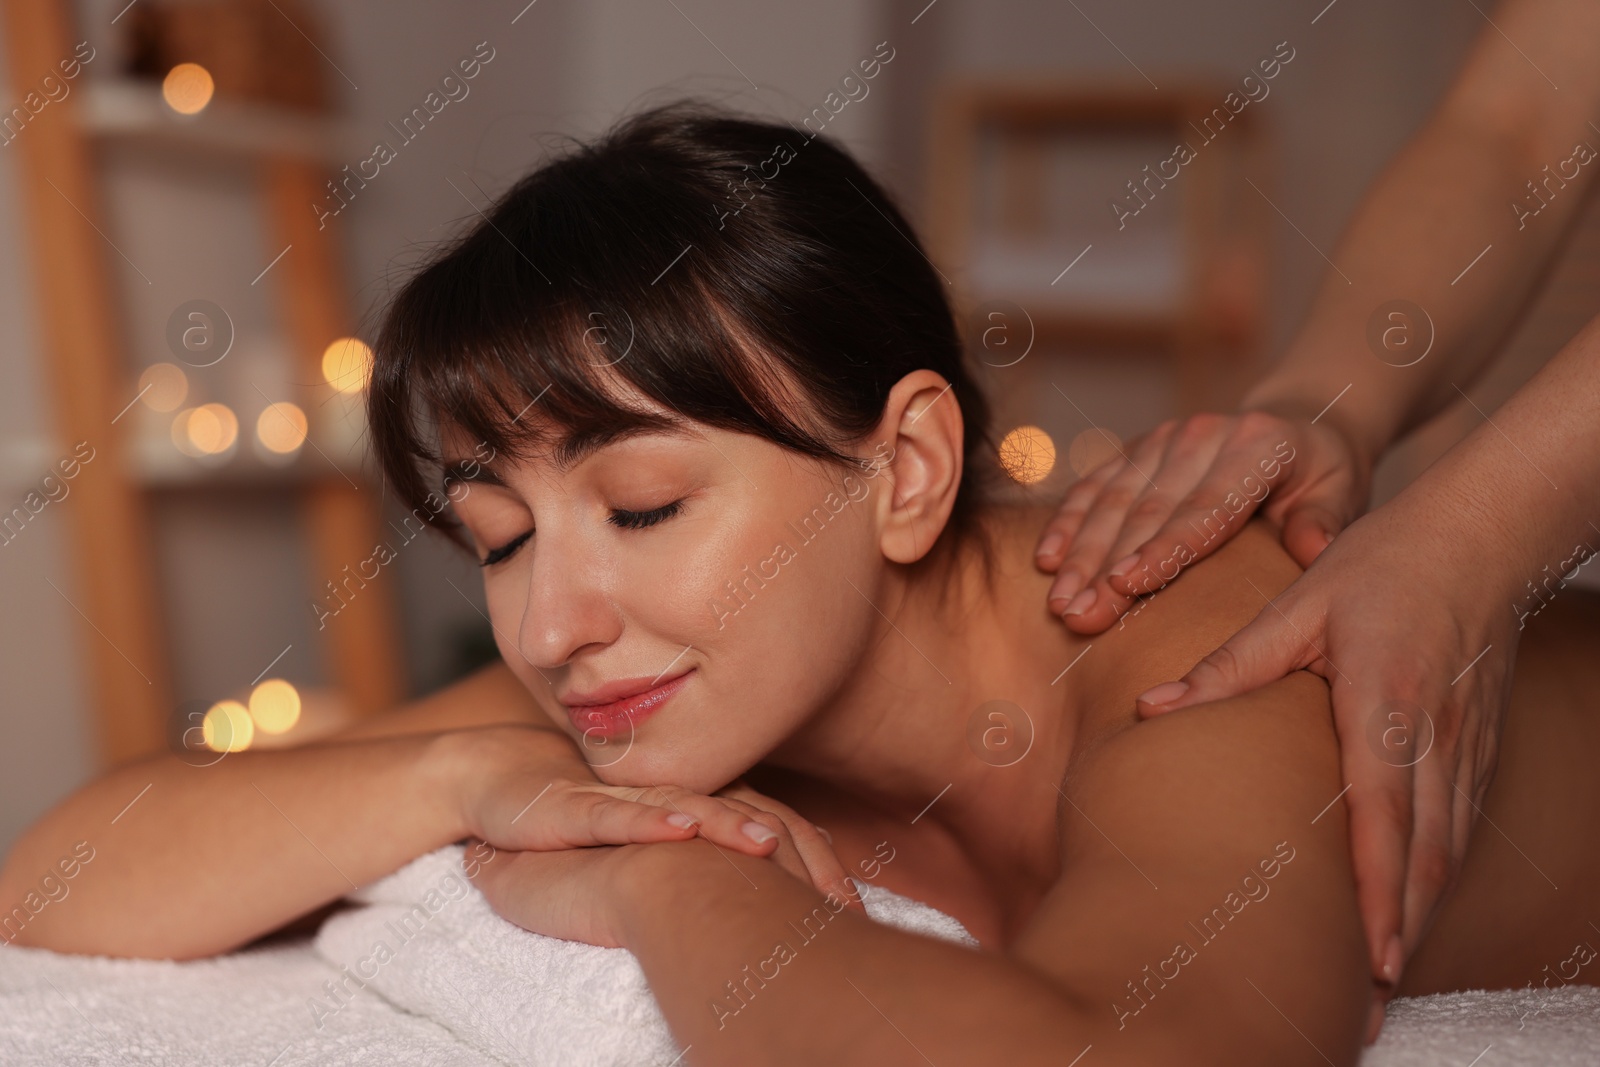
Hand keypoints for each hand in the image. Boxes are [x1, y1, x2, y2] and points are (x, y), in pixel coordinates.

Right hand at [469, 779, 863, 945]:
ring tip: (766, 842)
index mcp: (703, 808)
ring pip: (690, 808)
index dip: (813, 865)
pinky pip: (619, 815)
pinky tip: (679, 829)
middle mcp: (676, 797)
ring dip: (730, 823)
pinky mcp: (577, 809)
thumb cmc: (591, 835)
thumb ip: (712, 881)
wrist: (504, 788)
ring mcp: (629, 799)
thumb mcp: (660, 865)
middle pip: (748, 817)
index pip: (772, 830)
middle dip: (792, 850)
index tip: (850, 907)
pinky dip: (653, 818)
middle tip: (829, 890)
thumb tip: (774, 925)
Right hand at [1034, 410, 1370, 633]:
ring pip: (1113, 500)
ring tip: (1059, 602)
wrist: (1297, 425)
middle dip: (1106, 566)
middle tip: (1077, 614)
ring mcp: (1166, 436)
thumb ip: (1325, 522)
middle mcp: (1204, 434)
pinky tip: (1046, 559)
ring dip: (1080, 553)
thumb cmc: (1320, 476)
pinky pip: (1095, 485)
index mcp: (1258, 445)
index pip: (1205, 506)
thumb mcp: (1342, 493)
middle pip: (1148, 509)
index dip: (1163, 548)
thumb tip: (1311, 550)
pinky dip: (1068, 523)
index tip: (1126, 586)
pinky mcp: (1138, 446)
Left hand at [1130, 479, 1522, 1025]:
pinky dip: (1439, 878)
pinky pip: (1462, 826)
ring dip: (1420, 918)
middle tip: (1369, 1005)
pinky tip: (1413, 910)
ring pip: (1450, 850)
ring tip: (1384, 981)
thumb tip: (1151, 706)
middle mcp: (1434, 735)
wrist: (1480, 533)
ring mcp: (1465, 744)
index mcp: (1385, 701)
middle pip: (1426, 855)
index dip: (1380, 890)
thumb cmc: (1382, 563)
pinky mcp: (1478, 745)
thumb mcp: (1297, 605)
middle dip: (1400, 935)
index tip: (1370, 956)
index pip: (1384, 812)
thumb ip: (1228, 665)